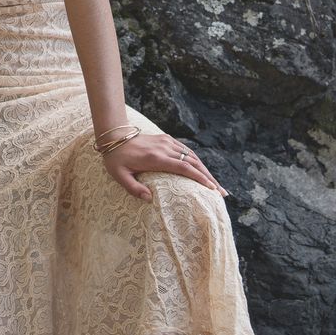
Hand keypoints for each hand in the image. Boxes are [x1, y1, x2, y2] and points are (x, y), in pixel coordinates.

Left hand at [100, 131, 227, 201]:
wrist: (114, 136)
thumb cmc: (116, 159)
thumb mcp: (119, 176)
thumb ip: (133, 188)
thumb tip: (150, 199)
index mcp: (155, 158)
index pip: (183, 168)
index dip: (199, 178)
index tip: (211, 188)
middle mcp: (164, 148)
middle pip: (193, 162)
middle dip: (209, 177)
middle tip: (221, 192)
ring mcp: (166, 141)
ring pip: (191, 156)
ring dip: (205, 170)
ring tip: (215, 185)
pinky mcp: (166, 138)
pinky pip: (185, 150)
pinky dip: (196, 161)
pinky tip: (202, 171)